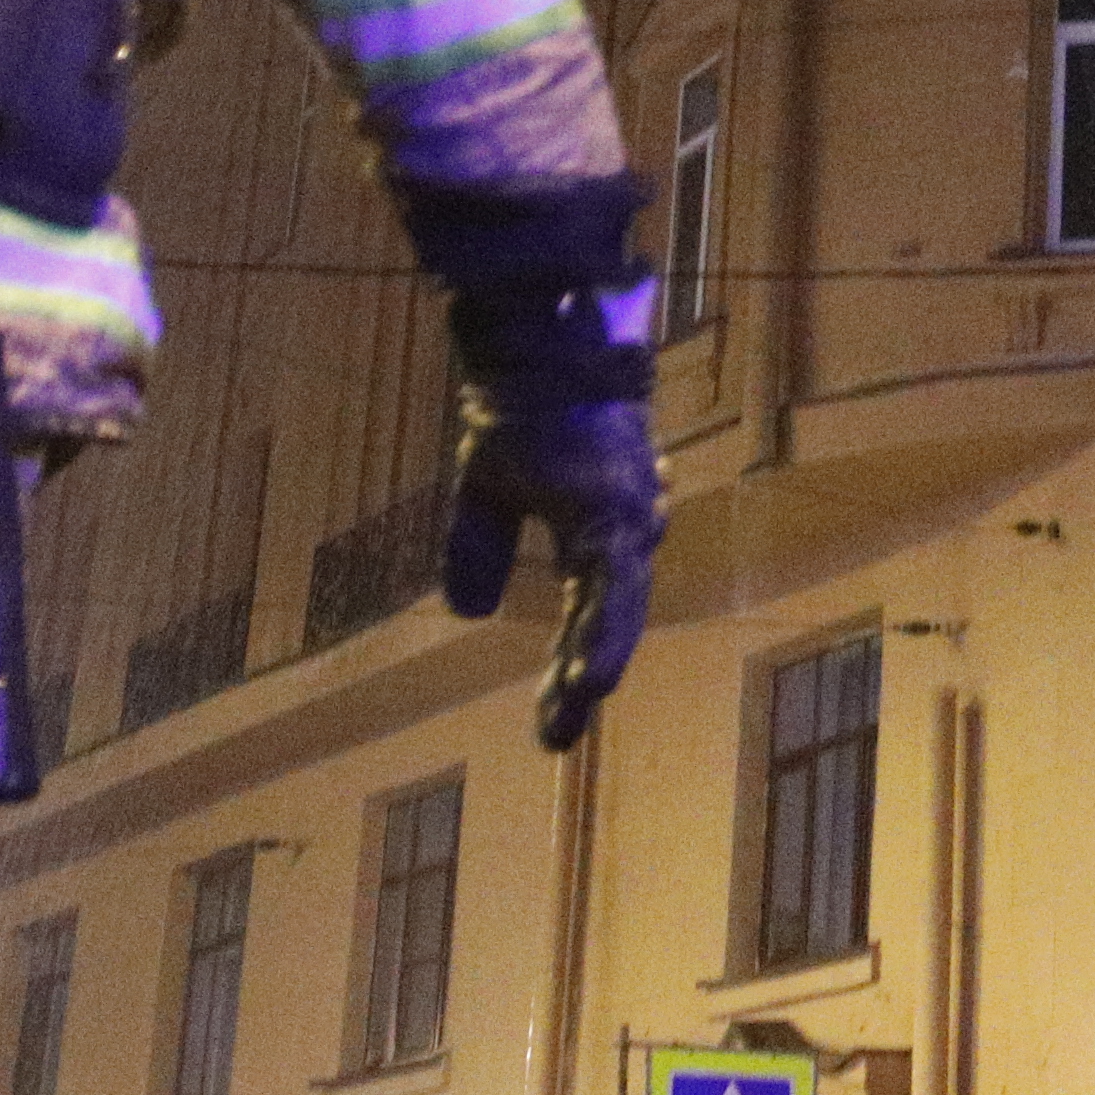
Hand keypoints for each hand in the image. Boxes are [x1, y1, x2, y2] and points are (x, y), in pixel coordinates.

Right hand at [442, 391, 660, 749]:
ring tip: (578, 709)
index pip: (585, 618)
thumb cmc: (524, 412)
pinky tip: (593, 676)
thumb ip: (481, 548)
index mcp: (595, 536)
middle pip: (606, 624)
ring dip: (596, 661)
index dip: (568, 669)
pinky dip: (604, 632)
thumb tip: (467, 612)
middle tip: (554, 739)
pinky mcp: (619, 514)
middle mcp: (621, 537)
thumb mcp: (488, 490)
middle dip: (580, 680)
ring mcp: (627, 525)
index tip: (549, 729)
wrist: (536, 355)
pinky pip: (615, 585)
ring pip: (618, 610)